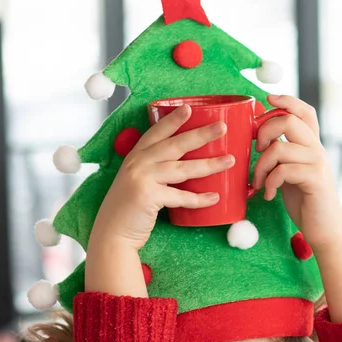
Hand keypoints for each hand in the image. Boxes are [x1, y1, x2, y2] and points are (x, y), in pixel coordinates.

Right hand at [89, 104, 234, 251]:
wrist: (112, 234)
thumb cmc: (128, 210)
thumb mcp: (137, 182)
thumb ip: (154, 172)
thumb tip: (186, 168)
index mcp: (135, 156)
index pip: (156, 132)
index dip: (173, 120)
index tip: (189, 107)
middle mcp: (138, 163)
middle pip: (175, 145)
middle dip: (201, 134)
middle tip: (222, 127)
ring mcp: (142, 178)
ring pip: (183, 168)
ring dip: (209, 164)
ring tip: (229, 160)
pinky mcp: (148, 196)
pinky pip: (180, 196)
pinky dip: (199, 199)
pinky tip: (214, 198)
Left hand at [253, 94, 341, 251]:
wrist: (324, 230)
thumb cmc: (305, 202)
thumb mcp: (290, 174)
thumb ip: (281, 157)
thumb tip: (258, 142)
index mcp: (311, 145)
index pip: (304, 111)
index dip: (286, 100)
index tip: (267, 99)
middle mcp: (317, 149)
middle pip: (288, 120)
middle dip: (263, 132)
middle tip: (256, 152)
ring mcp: (318, 163)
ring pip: (279, 148)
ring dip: (261, 167)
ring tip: (260, 183)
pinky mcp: (315, 179)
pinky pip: (283, 170)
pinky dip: (270, 182)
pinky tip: (269, 195)